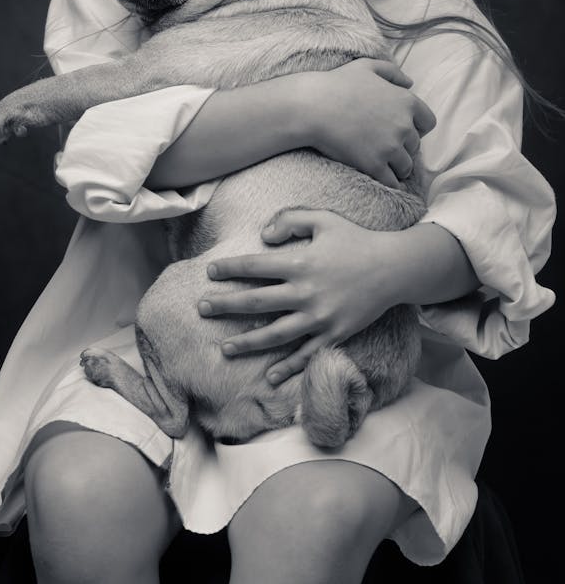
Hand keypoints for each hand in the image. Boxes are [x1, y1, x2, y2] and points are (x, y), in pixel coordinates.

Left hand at [199, 208, 398, 385]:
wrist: (393, 268)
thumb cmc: (355, 240)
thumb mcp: (323, 219)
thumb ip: (290, 220)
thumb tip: (263, 236)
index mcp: (301, 263)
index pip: (255, 267)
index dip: (230, 269)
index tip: (209, 272)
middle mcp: (306, 293)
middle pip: (257, 302)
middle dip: (226, 306)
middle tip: (202, 309)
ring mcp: (320, 318)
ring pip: (275, 334)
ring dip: (248, 343)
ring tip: (225, 348)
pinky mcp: (334, 335)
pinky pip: (306, 354)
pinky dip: (288, 367)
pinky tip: (269, 377)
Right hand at [305, 58, 435, 187]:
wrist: (312, 106)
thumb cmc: (337, 84)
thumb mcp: (366, 66)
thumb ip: (392, 72)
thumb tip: (410, 83)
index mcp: (406, 101)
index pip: (428, 123)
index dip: (416, 128)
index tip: (401, 131)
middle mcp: (404, 125)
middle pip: (415, 146)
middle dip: (403, 148)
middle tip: (385, 147)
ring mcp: (390, 147)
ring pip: (406, 167)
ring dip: (397, 167)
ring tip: (382, 164)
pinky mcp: (375, 165)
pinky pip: (392, 182)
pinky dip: (388, 182)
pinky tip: (378, 177)